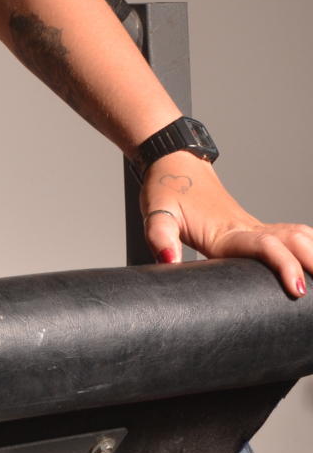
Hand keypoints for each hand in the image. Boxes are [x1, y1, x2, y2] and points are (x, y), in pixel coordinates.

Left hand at [141, 152, 312, 298]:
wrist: (174, 163)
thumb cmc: (166, 188)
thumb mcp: (156, 213)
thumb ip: (160, 237)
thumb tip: (168, 260)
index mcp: (226, 231)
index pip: (266, 247)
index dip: (285, 265)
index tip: (297, 289)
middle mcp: (246, 228)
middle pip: (294, 240)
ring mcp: (253, 226)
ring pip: (298, 235)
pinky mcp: (254, 227)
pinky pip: (291, 234)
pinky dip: (311, 245)